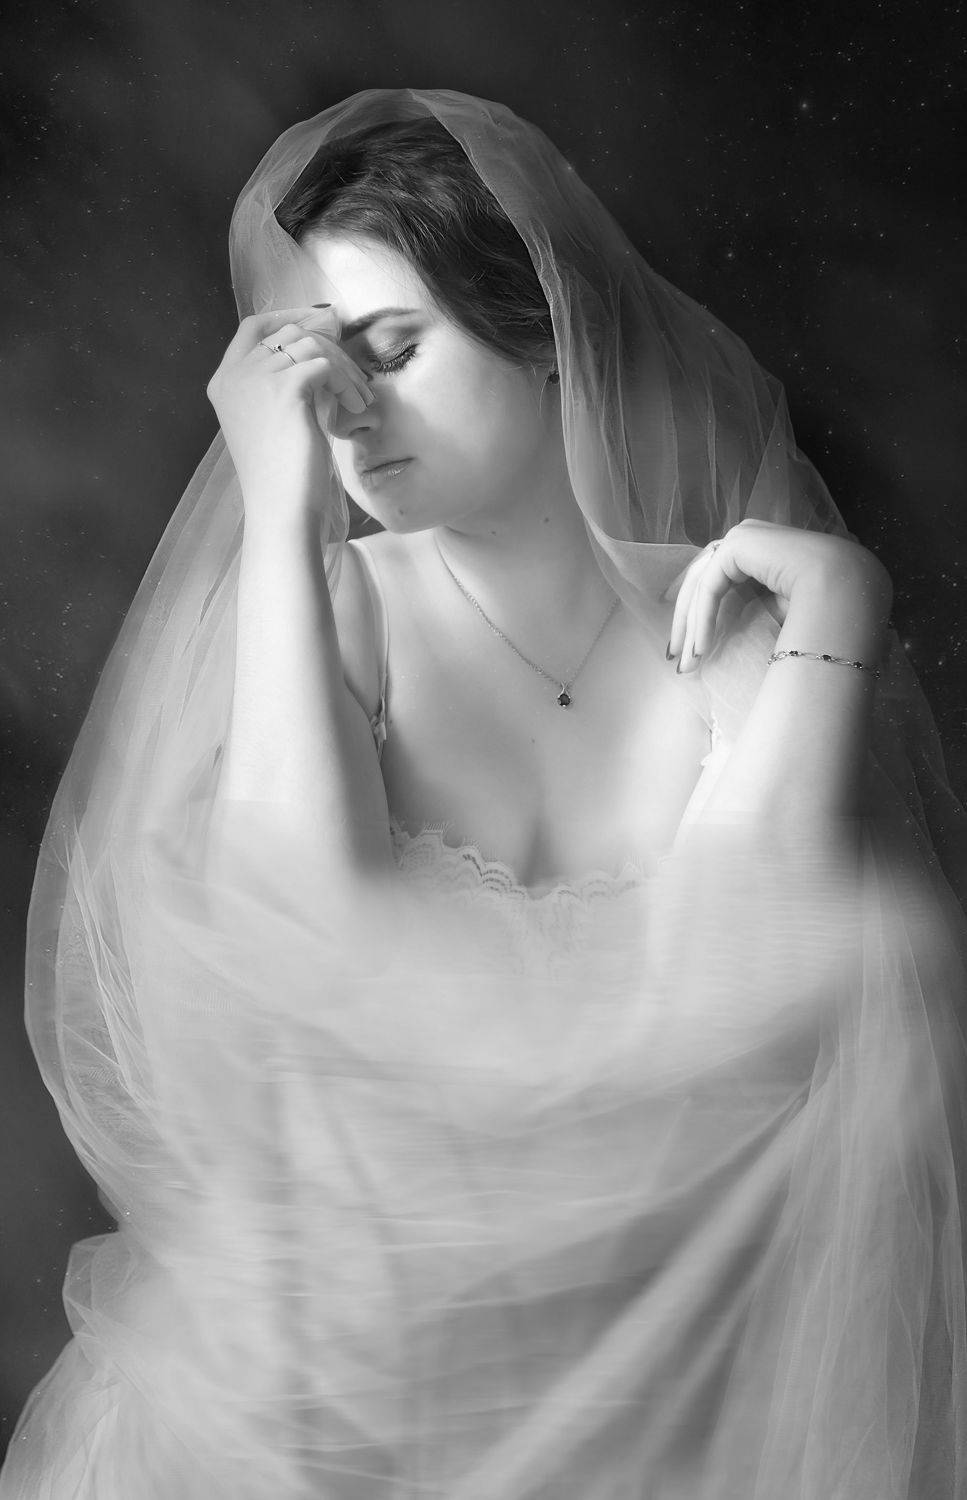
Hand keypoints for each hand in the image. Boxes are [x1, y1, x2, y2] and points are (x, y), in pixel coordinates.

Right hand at [206, 306, 373, 527]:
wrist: (280, 507)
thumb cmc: (280, 474)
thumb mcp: (269, 419)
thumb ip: (278, 384)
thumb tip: (317, 349)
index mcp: (224, 382)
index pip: (252, 328)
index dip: (287, 317)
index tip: (319, 321)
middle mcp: (235, 374)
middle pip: (288, 333)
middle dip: (329, 348)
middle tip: (354, 377)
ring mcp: (257, 378)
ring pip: (312, 346)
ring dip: (344, 369)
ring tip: (359, 398)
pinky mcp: (285, 388)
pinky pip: (325, 366)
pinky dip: (346, 383)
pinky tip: (356, 407)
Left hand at [667, 519, 891, 672]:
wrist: (849, 594)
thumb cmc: (825, 610)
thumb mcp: (778, 610)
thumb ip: (750, 608)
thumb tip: (723, 635)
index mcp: (762, 550)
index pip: (717, 579)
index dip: (699, 614)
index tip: (691, 650)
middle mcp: (750, 537)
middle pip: (703, 581)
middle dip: (687, 623)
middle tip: (676, 660)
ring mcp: (744, 535)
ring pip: (702, 584)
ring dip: (691, 626)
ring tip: (687, 664)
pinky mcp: (739, 544)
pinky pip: (710, 586)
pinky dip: (702, 620)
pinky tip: (702, 649)